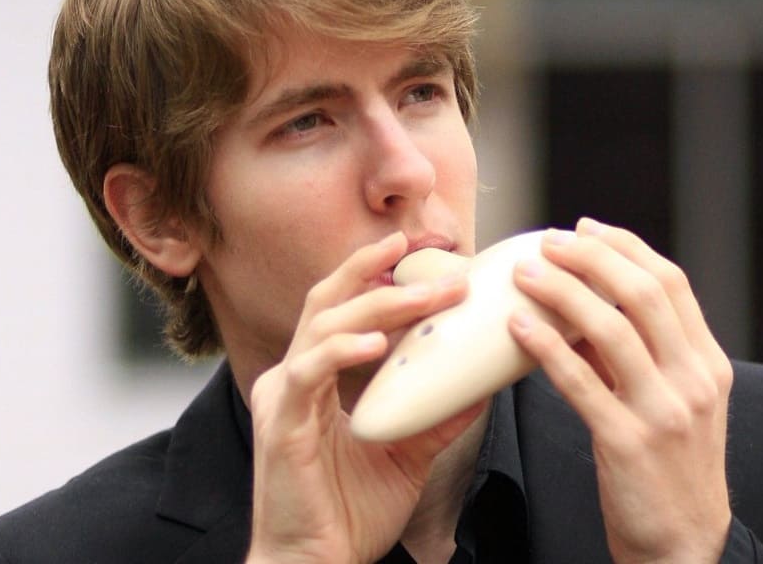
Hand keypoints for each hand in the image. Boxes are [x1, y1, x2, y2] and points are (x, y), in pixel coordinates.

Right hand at [246, 232, 483, 563]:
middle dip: (381, 271)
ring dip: (380, 304)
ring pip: (325, 324)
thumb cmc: (347, 514)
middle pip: (330, 300)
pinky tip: (377, 342)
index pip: (342, 308)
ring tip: (429, 297)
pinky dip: (343, 350)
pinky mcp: (283, 425)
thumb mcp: (406, 455)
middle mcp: (295, 377)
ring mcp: (285, 397)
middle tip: (439, 264)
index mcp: (316, 379)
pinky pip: (309, 372)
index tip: (413, 249)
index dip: (372, 273)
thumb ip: (435, 418)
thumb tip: (479, 388)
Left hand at [508, 218, 732, 562]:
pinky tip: (517, 327)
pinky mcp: (627, 442)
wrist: (684, 545)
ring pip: (613, 328)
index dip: (625, 247)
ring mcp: (664, 411)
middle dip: (592, 257)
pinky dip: (546, 347)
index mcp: (708, 363)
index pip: (671, 283)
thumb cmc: (669, 470)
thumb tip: (583, 311)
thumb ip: (639, 357)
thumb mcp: (672, 405)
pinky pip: (581, 382)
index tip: (586, 228)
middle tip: (549, 240)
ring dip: (564, 292)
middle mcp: (694, 380)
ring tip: (526, 273)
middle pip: (644, 293)